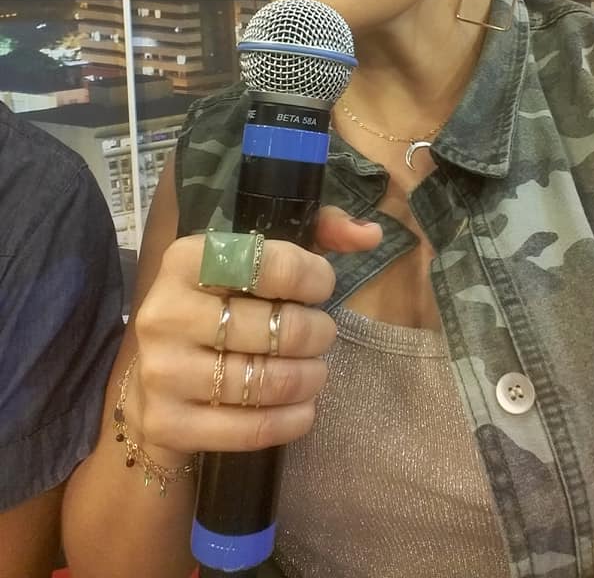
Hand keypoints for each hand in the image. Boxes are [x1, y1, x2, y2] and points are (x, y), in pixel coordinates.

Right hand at [133, 207, 381, 455]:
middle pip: (276, 327)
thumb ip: (319, 232)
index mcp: (186, 259)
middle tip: (321, 334)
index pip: (270, 265)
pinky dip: (290, 420)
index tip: (321, 289)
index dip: (313, 277)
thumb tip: (369, 234)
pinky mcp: (169, 422)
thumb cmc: (221, 303)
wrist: (156, 373)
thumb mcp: (260, 255)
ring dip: (308, 377)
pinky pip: (249, 429)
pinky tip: (303, 410)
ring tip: (314, 371)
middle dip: (316, 332)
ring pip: (265, 380)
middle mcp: (166, 312)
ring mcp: (163, 370)